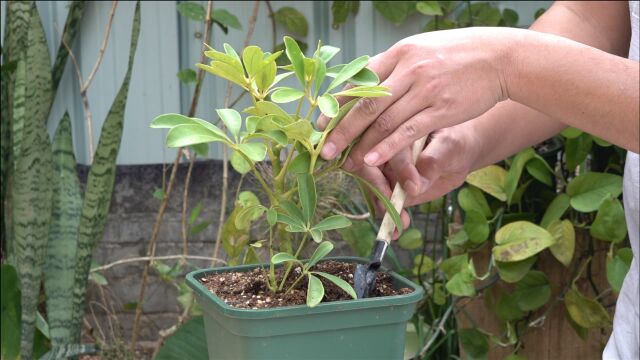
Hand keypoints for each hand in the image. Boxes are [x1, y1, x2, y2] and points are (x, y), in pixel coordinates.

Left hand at [318, 27, 515, 169]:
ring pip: (385, 121)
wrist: (501, 58)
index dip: (337, 104)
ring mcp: (425, 90)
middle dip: (342, 130)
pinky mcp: (442, 110)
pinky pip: (408, 132)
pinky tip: (373, 160)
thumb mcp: (422, 49)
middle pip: (366, 104)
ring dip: (361, 144)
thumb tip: (364, 82)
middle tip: (324, 149)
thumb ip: (394, 66)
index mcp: (400, 52)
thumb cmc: (458, 55)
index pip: (359, 81)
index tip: (320, 122)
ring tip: (345, 161)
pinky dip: (387, 148)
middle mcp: (409, 69)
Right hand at [356, 124, 480, 216]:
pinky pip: (379, 199)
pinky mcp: (386, 183)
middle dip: (378, 189)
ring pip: (370, 185)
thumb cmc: (455, 141)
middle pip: (366, 165)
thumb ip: (432, 162)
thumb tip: (414, 185)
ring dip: (381, 205)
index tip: (412, 187)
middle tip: (392, 208)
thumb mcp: (450, 147)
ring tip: (397, 223)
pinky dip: (386, 215)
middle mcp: (383, 144)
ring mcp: (382, 165)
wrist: (459, 153)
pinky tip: (396, 229)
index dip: (398, 167)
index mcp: (396, 126)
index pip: (387, 143)